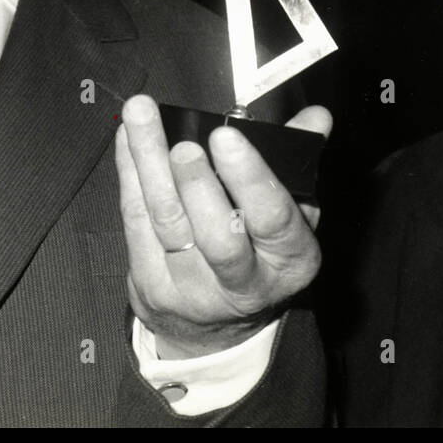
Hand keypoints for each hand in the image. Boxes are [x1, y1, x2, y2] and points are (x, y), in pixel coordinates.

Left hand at [115, 94, 331, 358]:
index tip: (226, 137)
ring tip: (141, 116)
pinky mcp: (151, 285)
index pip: (273, 220)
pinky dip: (129, 173)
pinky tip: (127, 138)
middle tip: (184, 145)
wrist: (216, 327)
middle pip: (217, 236)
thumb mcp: (294, 212)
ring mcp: (192, 289)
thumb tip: (316, 115)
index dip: (249, 178)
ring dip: (149, 163)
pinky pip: (136, 221)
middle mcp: (244, 284)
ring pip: (167, 221)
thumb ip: (299, 160)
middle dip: (197, 184)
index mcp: (290, 261)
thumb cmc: (260, 250)